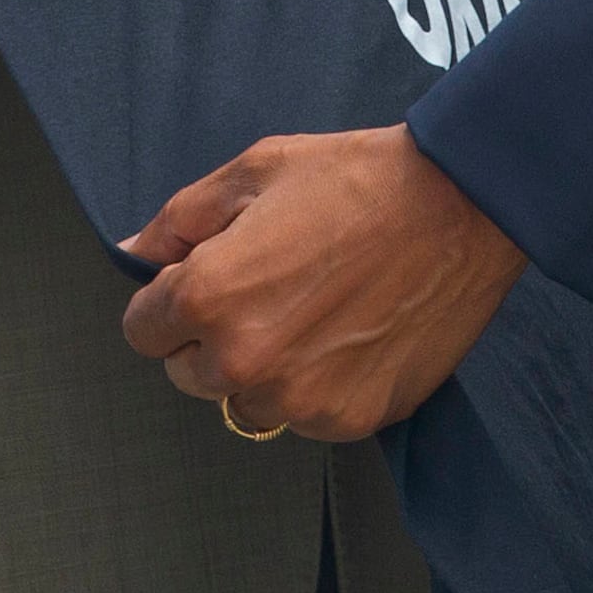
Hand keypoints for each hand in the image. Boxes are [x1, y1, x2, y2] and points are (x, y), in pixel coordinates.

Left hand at [117, 126, 527, 444]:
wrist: (459, 207)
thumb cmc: (354, 180)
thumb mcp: (252, 173)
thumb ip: (179, 221)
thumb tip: (132, 253)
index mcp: (207, 298)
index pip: (141, 330)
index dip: (167, 299)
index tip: (204, 278)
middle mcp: (245, 363)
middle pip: (189, 373)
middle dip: (210, 334)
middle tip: (266, 286)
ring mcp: (299, 400)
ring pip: (247, 401)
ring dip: (261, 368)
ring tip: (311, 309)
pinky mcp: (350, 419)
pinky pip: (304, 414)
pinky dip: (315, 384)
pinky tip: (347, 333)